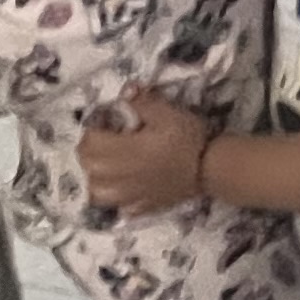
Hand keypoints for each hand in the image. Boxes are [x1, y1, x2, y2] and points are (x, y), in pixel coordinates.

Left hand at [77, 91, 213, 213]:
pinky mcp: (141, 206)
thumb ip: (142, 102)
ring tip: (107, 166)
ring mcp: (130, 195)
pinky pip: (118, 206)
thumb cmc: (188, 138)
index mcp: (125, 150)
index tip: (104, 122)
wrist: (210, 169)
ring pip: (96, 192)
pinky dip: (115, 197)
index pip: (90, 142)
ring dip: (96, 177)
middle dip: (89, 152)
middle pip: (88, 167)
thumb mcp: (168, 112)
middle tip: (103, 141)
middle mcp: (121, 176)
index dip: (92, 129)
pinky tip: (124, 187)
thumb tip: (125, 92)